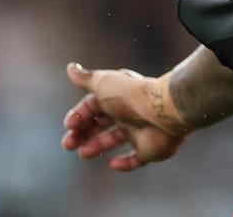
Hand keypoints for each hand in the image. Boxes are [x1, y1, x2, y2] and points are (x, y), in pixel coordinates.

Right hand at [61, 62, 187, 170]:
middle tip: (68, 144)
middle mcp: (129, 112)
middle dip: (82, 133)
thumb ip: (86, 79)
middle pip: (101, 124)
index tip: (69, 125)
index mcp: (117, 97)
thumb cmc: (131, 96)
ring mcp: (140, 131)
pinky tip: (112, 164)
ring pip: (115, 139)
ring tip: (83, 153)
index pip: (93, 106)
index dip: (79, 115)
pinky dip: (125, 164)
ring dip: (97, 146)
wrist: (164, 111)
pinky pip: (138, 159)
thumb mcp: (104, 83)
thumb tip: (70, 68)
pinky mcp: (150, 149)